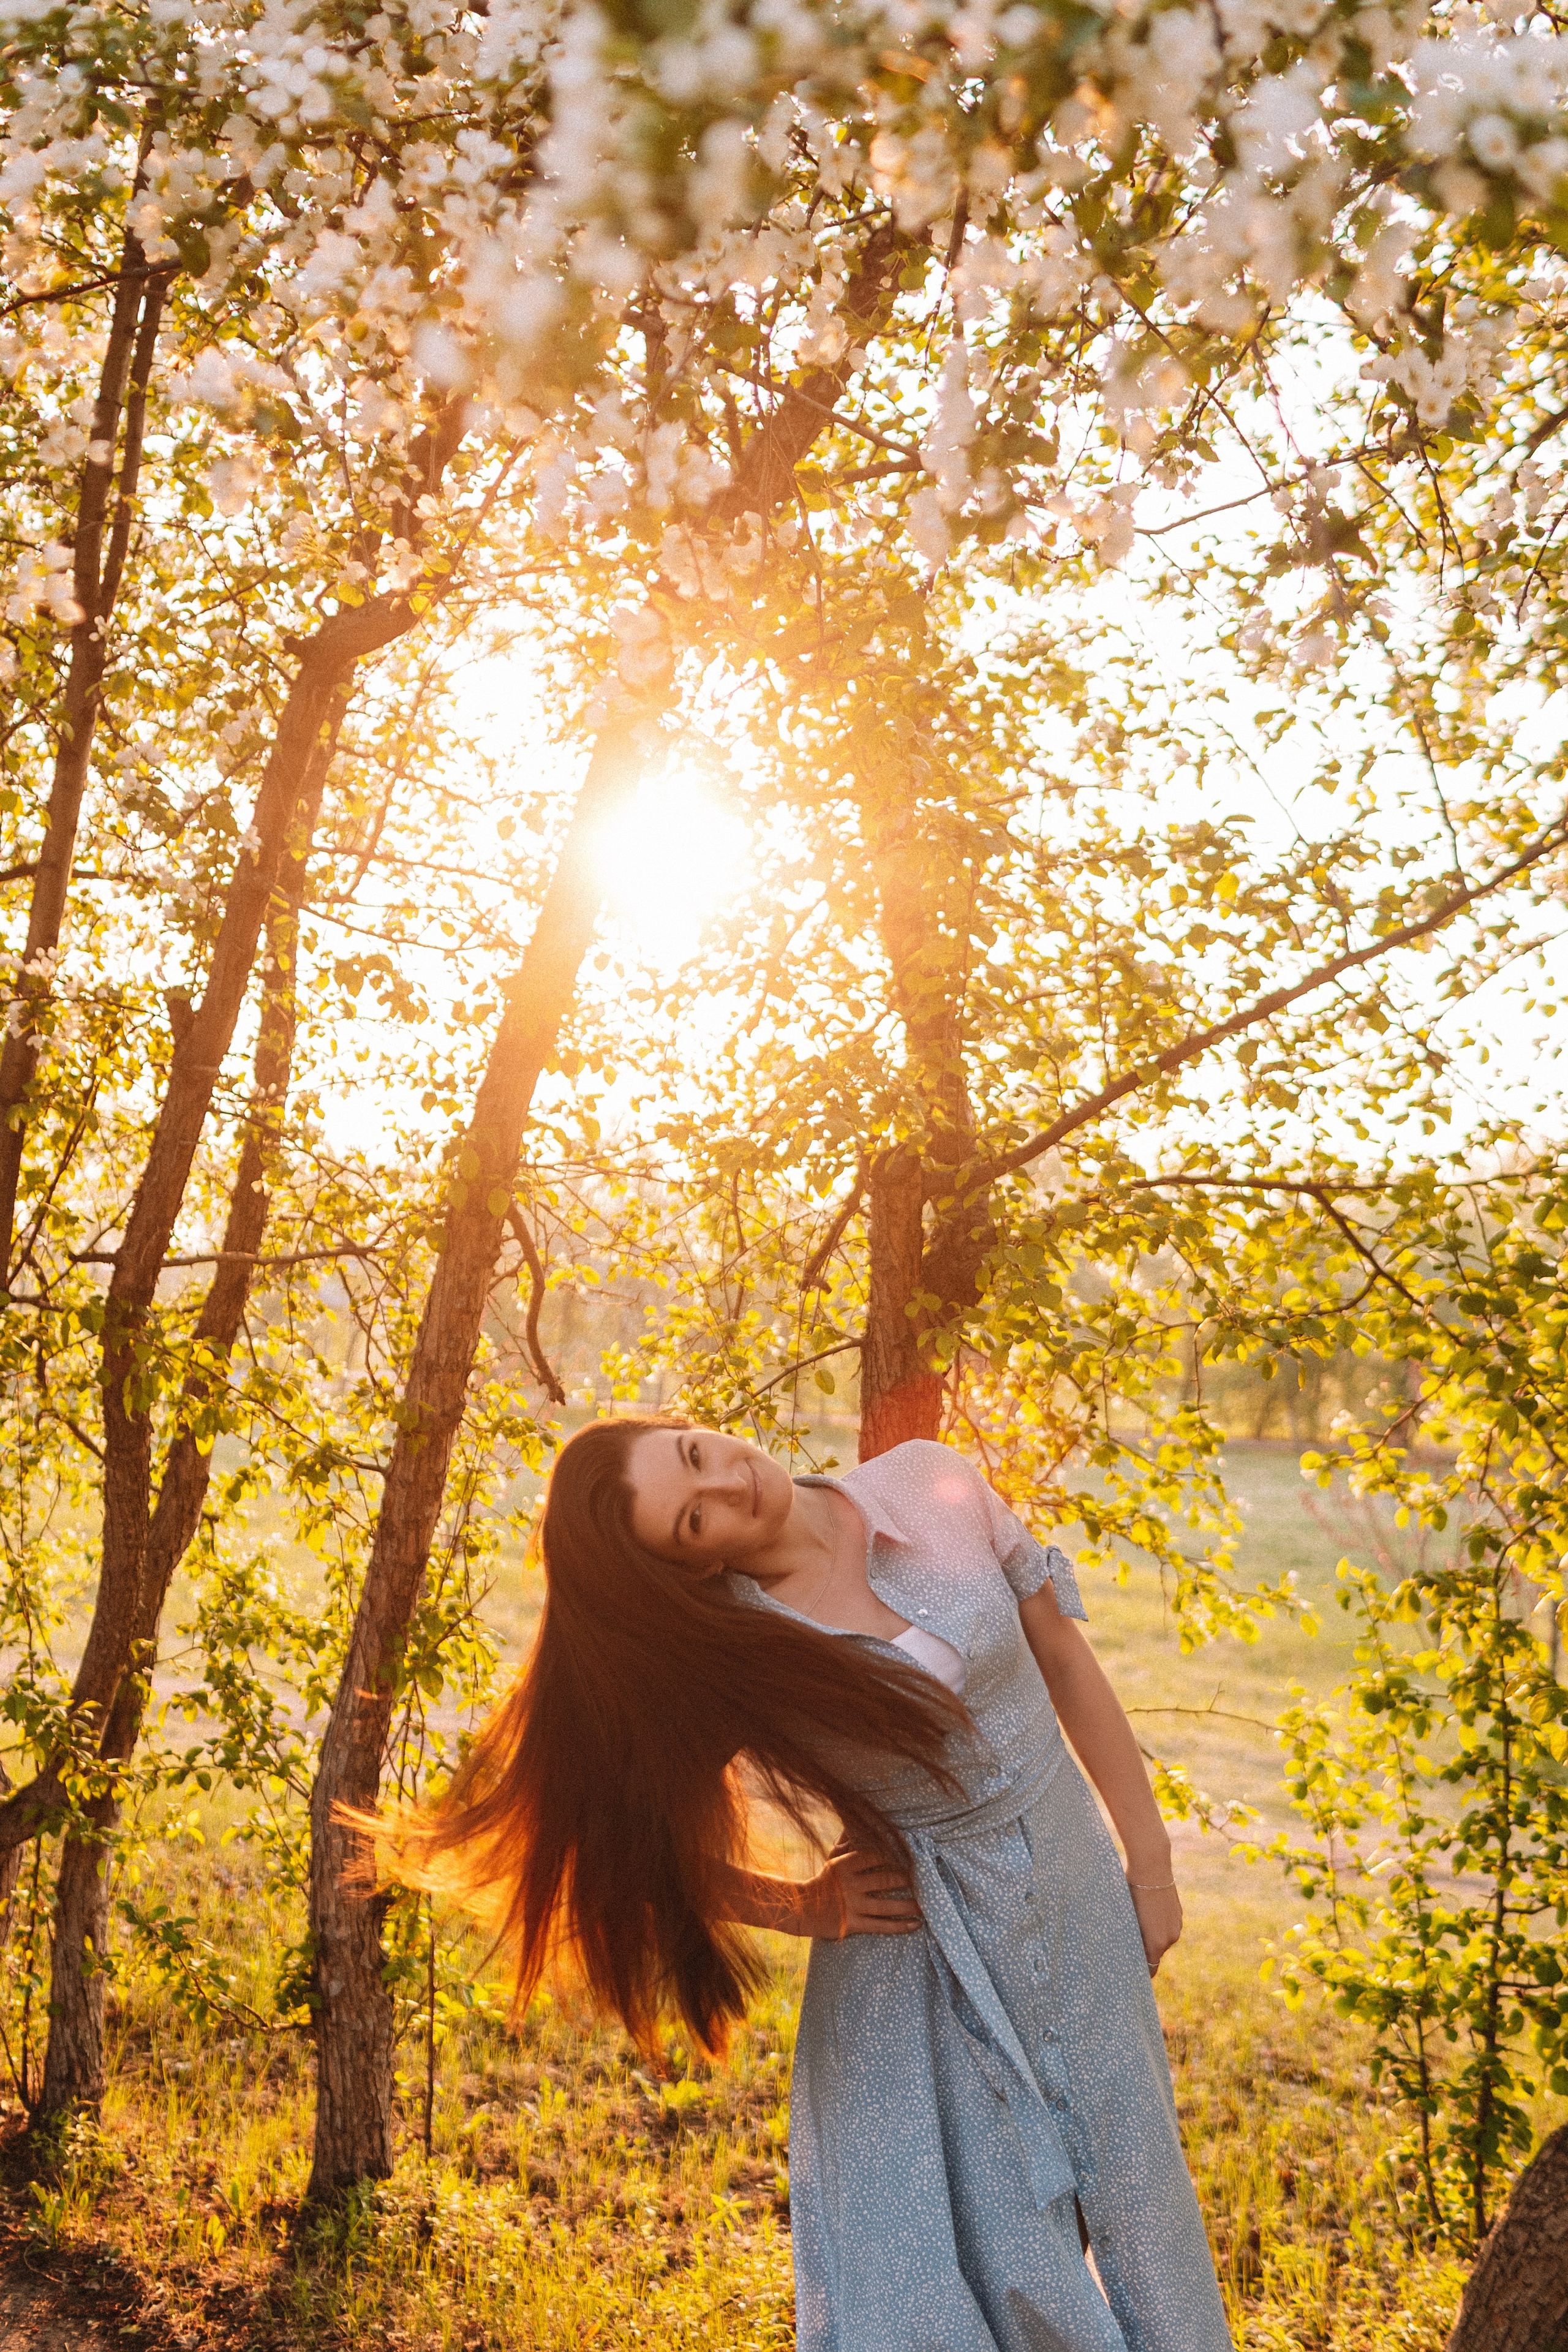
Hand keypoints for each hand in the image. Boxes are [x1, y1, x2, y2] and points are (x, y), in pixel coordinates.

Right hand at [795, 1849, 921, 1940]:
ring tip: (926, 1904)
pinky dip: (900, 1925)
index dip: (893, 1855)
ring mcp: (852, 1906)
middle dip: (905, 1880)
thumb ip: (847, 1843)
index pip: (873, 1857)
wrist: (802, 1909)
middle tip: (923, 1879)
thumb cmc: (823, 1881)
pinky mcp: (853, 1925)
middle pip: (883, 1880)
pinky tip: (915, 1924)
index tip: (911, 1855)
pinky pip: (881, 1926)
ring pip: (886, 1906)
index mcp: (844, 1866)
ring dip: (908, 1905)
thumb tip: (856, 1822)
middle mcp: (849, 1885)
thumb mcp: (832, 1860)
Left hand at [1127, 1877, 1182, 1975]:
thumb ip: (1132, 1939)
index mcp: (1156, 1943)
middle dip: (1145, 1949)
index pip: (1151, 1969)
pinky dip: (1159, 1923)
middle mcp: (1170, 1938)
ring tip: (1140, 1920)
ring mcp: (1177, 1925)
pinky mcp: (1179, 1914)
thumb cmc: (1133, 1892)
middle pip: (1156, 1953)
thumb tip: (1129, 1951)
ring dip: (1153, 1935)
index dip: (1142, 1971)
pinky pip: (1168, 1926)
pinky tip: (1149, 1910)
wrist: (1152, 1867)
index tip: (1132, 1969)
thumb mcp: (1128, 1918)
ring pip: (1162, 1938)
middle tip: (1130, 1938)